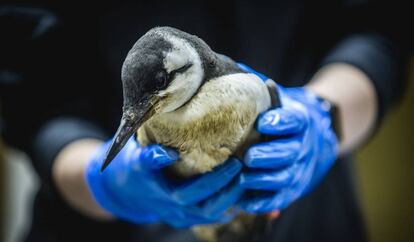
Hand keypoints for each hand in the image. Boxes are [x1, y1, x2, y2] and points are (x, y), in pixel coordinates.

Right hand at [86, 138, 242, 226]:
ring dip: (231, 200)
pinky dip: (226, 206)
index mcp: (166, 198)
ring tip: (247, 181)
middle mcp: (176, 212)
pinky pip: (210, 215)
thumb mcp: (137, 160)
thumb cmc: (132, 169)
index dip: (217, 180)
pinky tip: (239, 192)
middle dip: (231, 190)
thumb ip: (151, 157)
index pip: (196, 192)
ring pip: (212, 215)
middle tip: (246, 170)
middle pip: (209, 208)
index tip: (235, 163)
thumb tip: (168, 153)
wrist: (123, 189)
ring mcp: (181, 217)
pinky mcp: (185, 217)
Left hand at [237, 64, 337, 212]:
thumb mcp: (276, 102)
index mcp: (299, 121)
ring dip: (265, 180)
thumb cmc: (280, 118)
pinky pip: (281, 198)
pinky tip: (245, 201)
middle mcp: (301, 145)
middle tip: (248, 157)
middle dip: (269, 155)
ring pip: (285, 177)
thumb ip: (256, 91)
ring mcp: (299, 168)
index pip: (294, 120)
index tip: (263, 122)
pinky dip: (265, 202)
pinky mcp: (293, 187)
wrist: (311, 140)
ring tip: (243, 179)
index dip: (281, 122)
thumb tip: (225, 67)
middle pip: (289, 152)